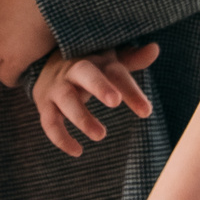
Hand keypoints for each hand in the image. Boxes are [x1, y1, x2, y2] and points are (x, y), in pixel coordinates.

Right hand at [32, 42, 160, 157]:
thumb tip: (155, 48)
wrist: (46, 64)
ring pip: (66, 99)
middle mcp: (74, 70)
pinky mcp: (44, 104)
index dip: (130, 90)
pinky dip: (60, 137)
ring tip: (101, 134)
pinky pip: (49, 122)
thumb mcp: (110, 61)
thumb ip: (132, 59)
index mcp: (96, 60)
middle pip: (86, 74)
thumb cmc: (89, 68)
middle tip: (115, 101)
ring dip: (82, 117)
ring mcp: (57, 87)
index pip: (115, 72)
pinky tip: (77, 151)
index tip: (146, 111)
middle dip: (99, 86)